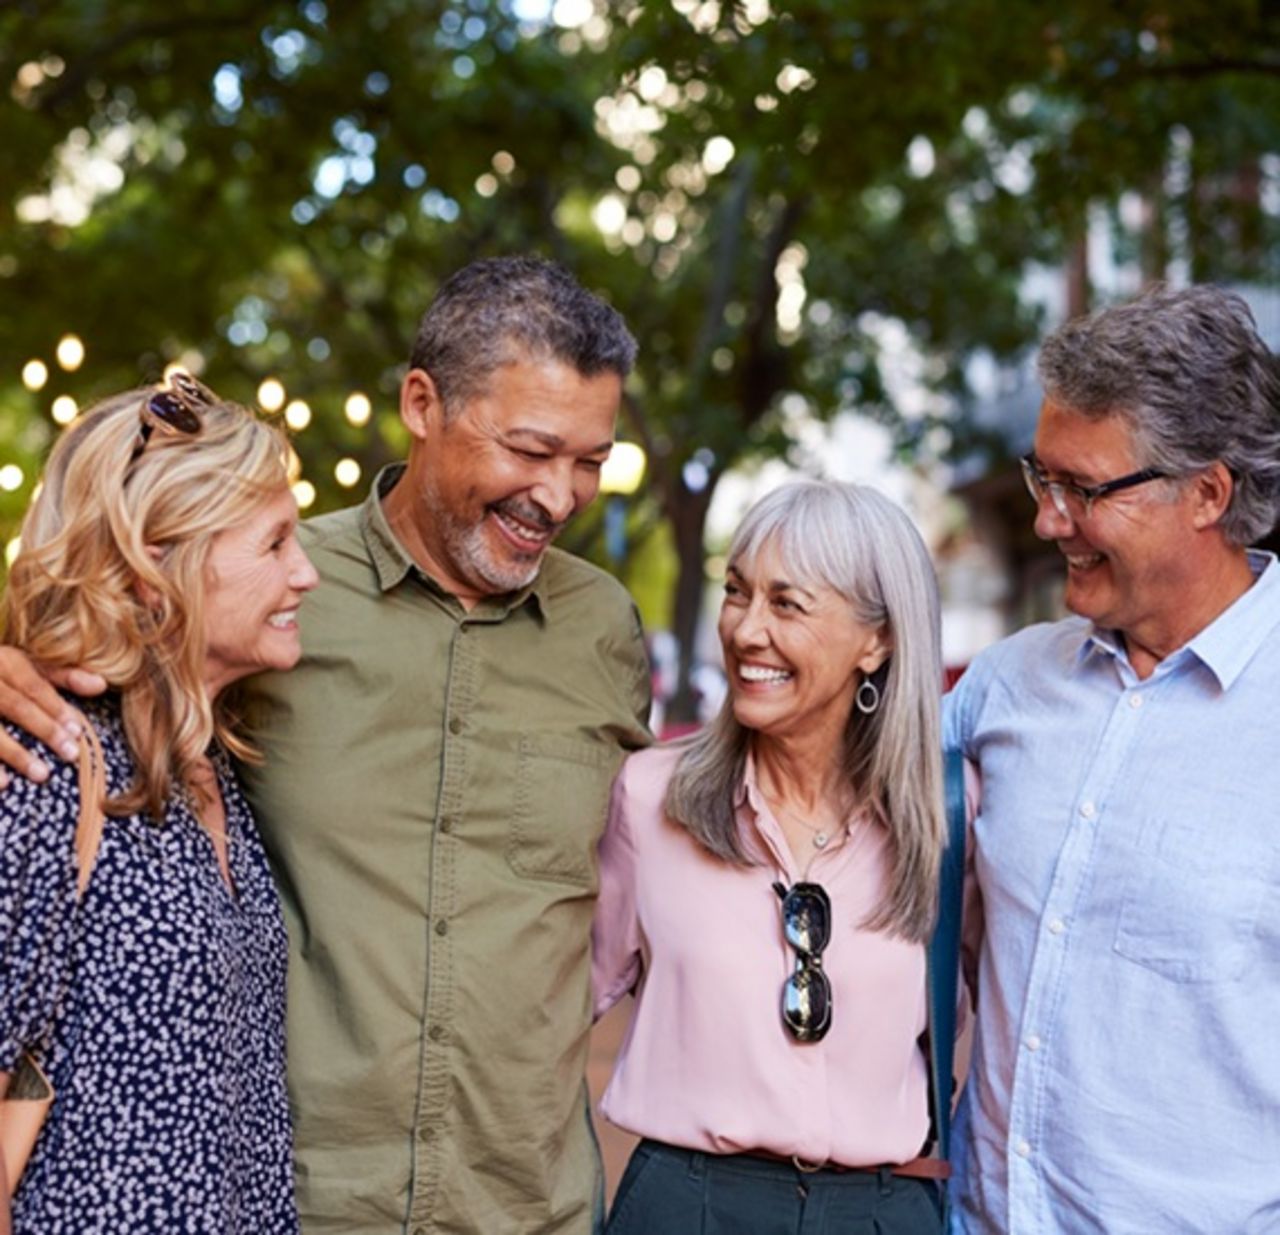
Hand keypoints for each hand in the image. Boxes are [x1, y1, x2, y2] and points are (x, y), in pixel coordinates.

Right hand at [0, 647, 106, 787]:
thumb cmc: (2, 673)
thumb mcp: (28, 666)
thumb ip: (63, 676)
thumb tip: (102, 685)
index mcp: (4, 660)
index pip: (34, 685)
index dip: (56, 708)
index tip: (78, 731)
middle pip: (15, 706)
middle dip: (45, 730)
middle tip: (71, 754)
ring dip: (16, 753)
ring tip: (43, 775)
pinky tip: (4, 784)